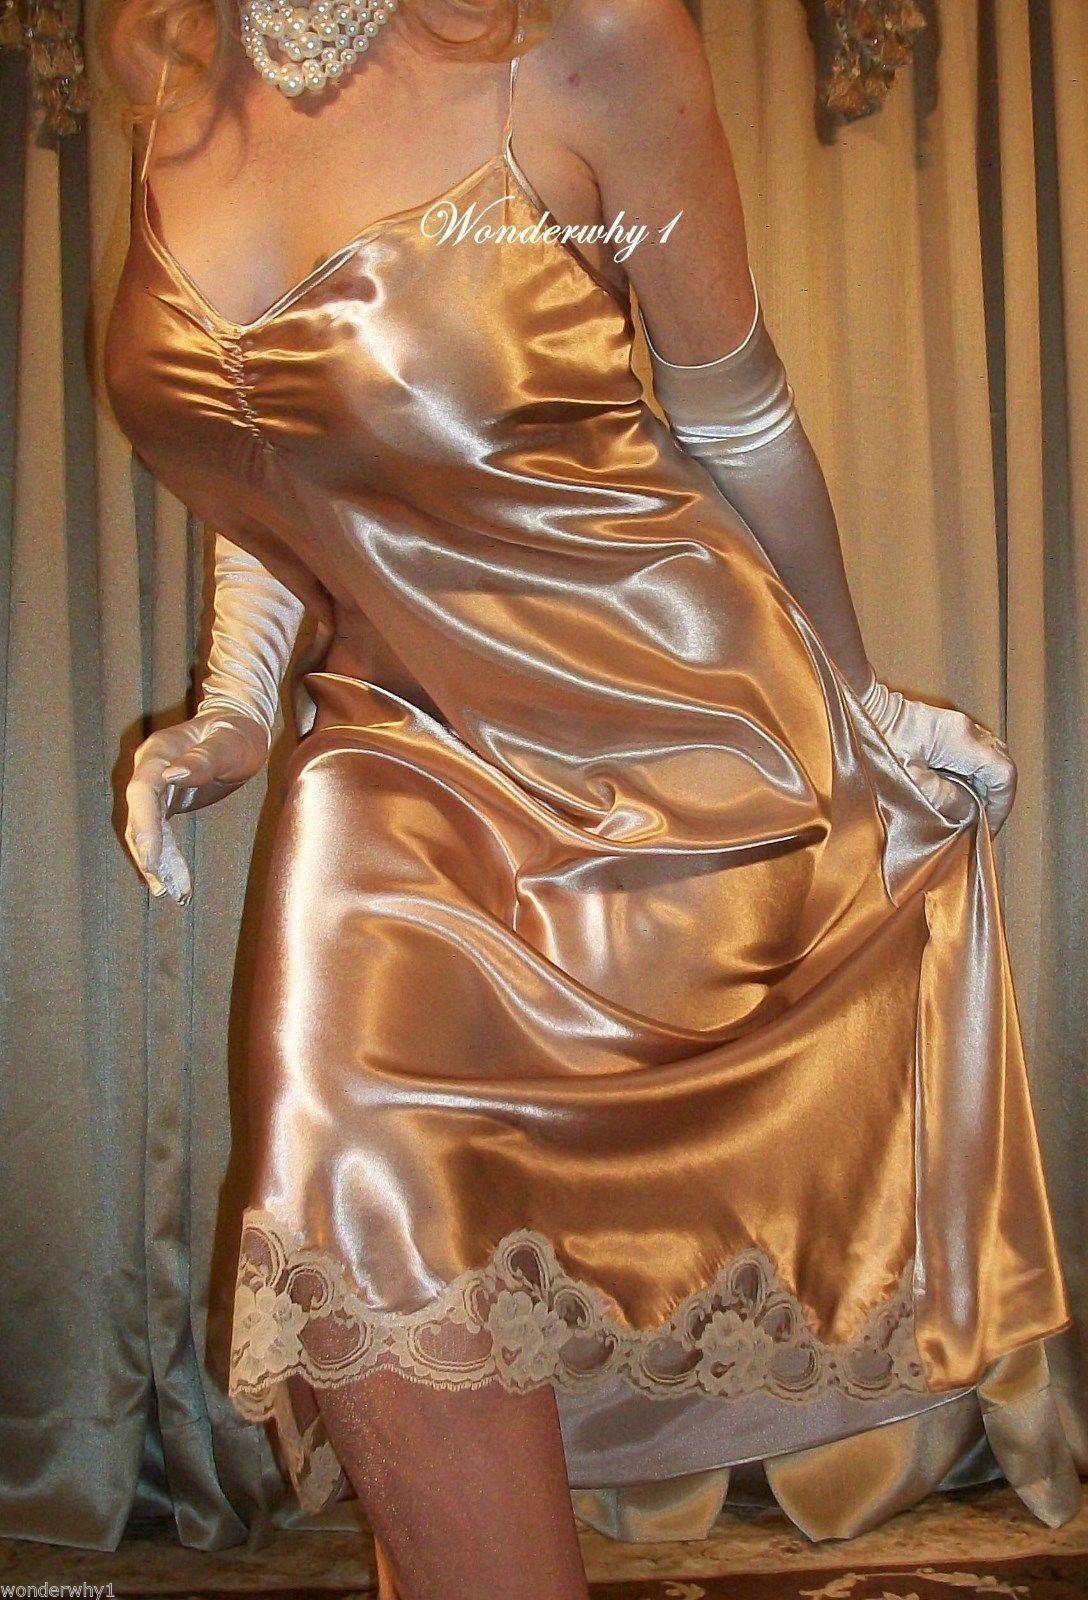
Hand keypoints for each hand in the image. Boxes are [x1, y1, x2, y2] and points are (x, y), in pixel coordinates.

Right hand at [124, 708, 269, 903]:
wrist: (239, 725)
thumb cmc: (236, 732)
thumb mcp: (228, 743)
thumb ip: (202, 759)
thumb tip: (173, 774)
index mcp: (159, 752)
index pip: (142, 791)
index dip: (143, 825)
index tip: (150, 856)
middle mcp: (149, 770)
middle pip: (139, 816)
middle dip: (148, 853)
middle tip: (162, 886)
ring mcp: (155, 787)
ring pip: (146, 830)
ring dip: (156, 862)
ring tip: (169, 893)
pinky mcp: (166, 802)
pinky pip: (159, 833)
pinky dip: (165, 857)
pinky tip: (171, 882)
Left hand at [861, 678, 1016, 835]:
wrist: (859, 708)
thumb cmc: (877, 742)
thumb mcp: (909, 779)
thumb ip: (943, 797)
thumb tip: (970, 811)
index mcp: (960, 739)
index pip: (1002, 774)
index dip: (1001, 804)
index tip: (988, 827)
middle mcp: (966, 728)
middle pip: (1000, 765)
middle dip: (995, 798)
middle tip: (980, 823)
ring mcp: (958, 724)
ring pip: (990, 758)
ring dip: (985, 786)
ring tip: (970, 812)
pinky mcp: (947, 726)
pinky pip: (974, 752)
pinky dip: (974, 775)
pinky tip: (958, 792)